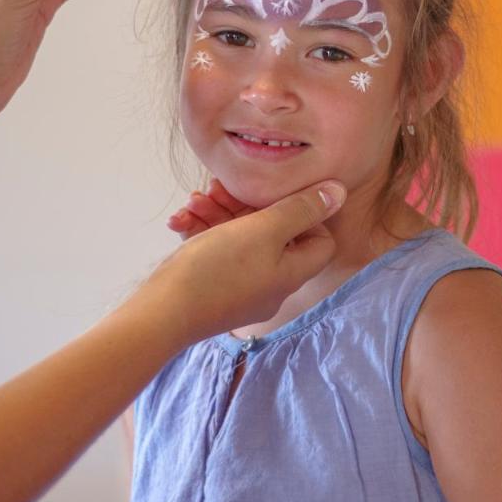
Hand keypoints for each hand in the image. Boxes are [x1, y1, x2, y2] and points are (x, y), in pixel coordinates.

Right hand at [139, 180, 345, 344]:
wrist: (162, 313)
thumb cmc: (218, 268)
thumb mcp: (264, 229)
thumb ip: (302, 209)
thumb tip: (339, 192)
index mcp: (292, 272)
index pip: (321, 240)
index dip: (305, 213)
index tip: (276, 195)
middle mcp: (271, 284)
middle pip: (274, 234)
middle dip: (246, 204)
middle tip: (219, 188)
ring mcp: (241, 288)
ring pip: (239, 238)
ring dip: (217, 213)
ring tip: (195, 200)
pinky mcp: (213, 288)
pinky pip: (216, 252)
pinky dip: (202, 231)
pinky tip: (181, 220)